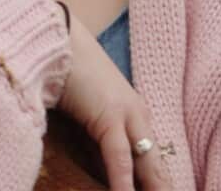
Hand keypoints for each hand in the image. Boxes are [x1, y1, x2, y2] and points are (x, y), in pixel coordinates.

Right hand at [56, 8, 170, 190]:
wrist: (59, 43)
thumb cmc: (68, 77)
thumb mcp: (87, 117)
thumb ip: (96, 142)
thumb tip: (99, 172)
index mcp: (136, 117)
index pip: (153, 162)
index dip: (159, 184)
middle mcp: (139, 117)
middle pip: (157, 166)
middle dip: (162, 188)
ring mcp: (128, 115)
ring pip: (147, 164)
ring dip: (152, 188)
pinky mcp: (110, 115)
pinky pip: (120, 156)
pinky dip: (123, 181)